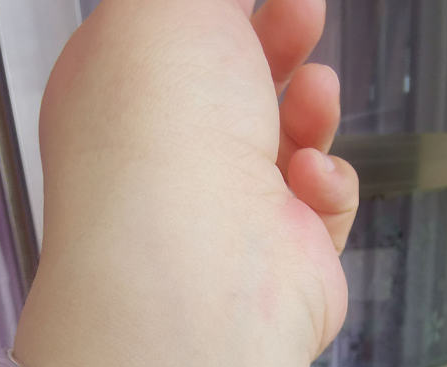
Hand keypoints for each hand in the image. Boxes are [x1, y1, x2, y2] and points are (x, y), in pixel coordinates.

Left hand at [14, 0, 357, 366]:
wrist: (195, 261)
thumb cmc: (160, 133)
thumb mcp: (162, 8)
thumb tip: (216, 6)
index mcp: (120, 108)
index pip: (169, 57)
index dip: (215, 17)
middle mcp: (167, 169)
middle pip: (231, 98)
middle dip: (275, 47)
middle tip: (303, 15)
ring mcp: (222, 220)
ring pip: (283, 150)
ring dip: (308, 112)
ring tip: (314, 96)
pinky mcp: (276, 262)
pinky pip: (318, 210)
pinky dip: (326, 186)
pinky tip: (310, 178)